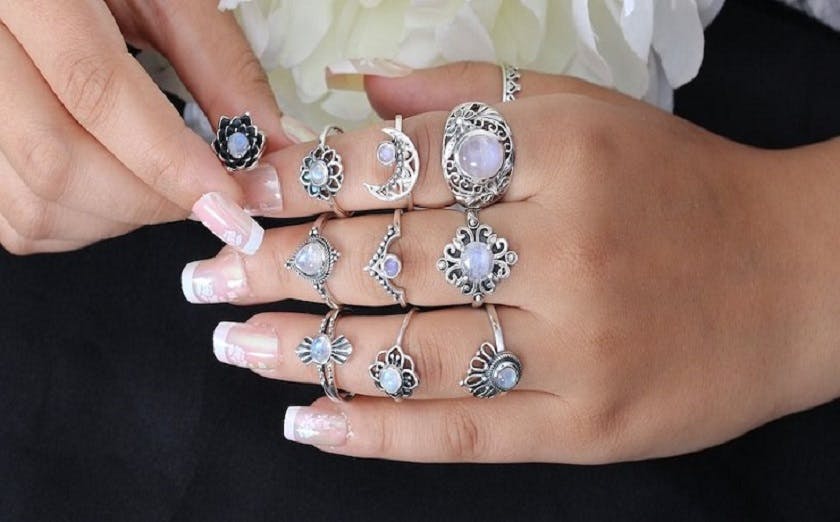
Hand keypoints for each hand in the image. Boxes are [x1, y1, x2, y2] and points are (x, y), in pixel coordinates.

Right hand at [0, 0, 310, 254]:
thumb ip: (220, 66)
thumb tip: (275, 143)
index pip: (94, 92)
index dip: (169, 161)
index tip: (229, 201)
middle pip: (56, 160)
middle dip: (150, 200)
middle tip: (208, 197)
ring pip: (30, 201)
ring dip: (117, 220)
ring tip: (164, 190)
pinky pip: (11, 218)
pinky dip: (79, 225)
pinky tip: (117, 194)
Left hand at [184, 62, 839, 461]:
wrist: (799, 275)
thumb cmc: (679, 184)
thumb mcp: (585, 112)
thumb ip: (468, 94)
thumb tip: (359, 86)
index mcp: (559, 151)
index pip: (394, 166)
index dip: (297, 180)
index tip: (233, 194)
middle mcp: (566, 245)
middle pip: (386, 259)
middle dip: (276, 266)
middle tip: (205, 275)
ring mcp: (578, 345)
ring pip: (412, 349)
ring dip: (303, 348)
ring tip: (233, 341)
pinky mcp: (590, 425)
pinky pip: (462, 429)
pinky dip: (377, 431)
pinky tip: (309, 422)